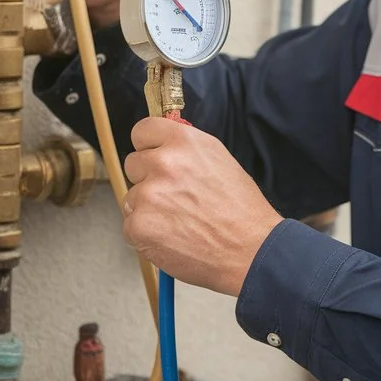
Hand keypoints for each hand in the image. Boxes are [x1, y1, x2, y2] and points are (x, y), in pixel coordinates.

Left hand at [123, 118, 282, 296]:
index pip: (142, 130)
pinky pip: (131, 225)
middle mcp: (164, 163)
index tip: (155, 156)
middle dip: (148, 178)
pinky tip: (174, 236)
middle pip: (133, 163)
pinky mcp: (139, 225)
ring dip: (148, 209)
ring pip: (132, 197)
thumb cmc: (241, 209)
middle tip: (175, 196)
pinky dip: (147, 234)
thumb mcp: (219, 160)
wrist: (250, 249)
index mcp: (184, 142)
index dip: (149, 146)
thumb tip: (164, 144)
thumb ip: (187, 149)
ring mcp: (148, 194)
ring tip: (180, 220)